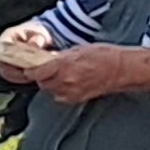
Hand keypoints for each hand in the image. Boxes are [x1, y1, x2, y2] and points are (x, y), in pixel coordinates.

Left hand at [22, 38, 149, 102]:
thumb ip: (61, 57)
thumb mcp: (79, 49)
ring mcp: (69, 92)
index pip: (37, 72)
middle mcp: (65, 81)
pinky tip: (69, 83)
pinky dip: (59, 90)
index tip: (28, 67)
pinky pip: (59, 96)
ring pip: (49, 90)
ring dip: (51, 83)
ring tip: (61, 74)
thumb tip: (48, 60)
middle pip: (42, 82)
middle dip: (42, 76)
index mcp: (64, 66)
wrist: (121, 70)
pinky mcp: (74, 99)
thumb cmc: (105, 56)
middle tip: (47, 69)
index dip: (31, 70)